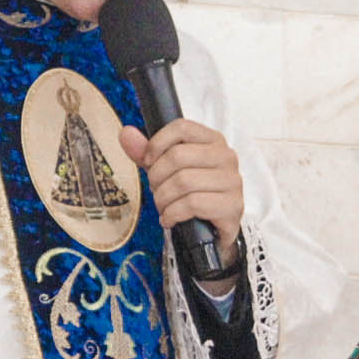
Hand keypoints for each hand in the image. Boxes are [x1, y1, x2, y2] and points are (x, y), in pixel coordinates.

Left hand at [118, 118, 244, 272]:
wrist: (213, 230)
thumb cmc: (192, 194)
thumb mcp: (167, 170)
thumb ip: (147, 152)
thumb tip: (126, 133)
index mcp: (213, 141)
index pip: (181, 128)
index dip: (157, 143)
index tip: (148, 162)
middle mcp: (227, 157)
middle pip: (178, 156)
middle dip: (157, 177)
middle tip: (156, 191)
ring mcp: (232, 182)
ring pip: (183, 181)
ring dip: (163, 199)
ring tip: (163, 207)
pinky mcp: (232, 206)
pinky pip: (192, 204)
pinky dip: (173, 214)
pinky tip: (170, 219)